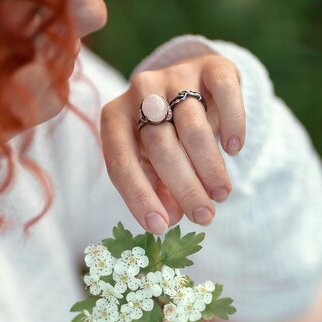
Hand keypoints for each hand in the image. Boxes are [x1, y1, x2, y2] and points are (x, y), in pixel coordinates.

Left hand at [101, 54, 244, 232]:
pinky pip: (225, 93)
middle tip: (204, 217)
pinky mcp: (211, 66)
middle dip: (185, 188)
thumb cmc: (165, 137)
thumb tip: (170, 218)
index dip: (139, 198)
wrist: (191, 87)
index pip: (120, 162)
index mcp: (114, 118)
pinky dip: (231, 124)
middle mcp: (140, 91)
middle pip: (161, 148)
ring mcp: (175, 75)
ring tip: (221, 195)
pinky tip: (234, 149)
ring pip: (192, 128)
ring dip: (210, 168)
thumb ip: (157, 190)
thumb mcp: (152, 164)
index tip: (160, 227)